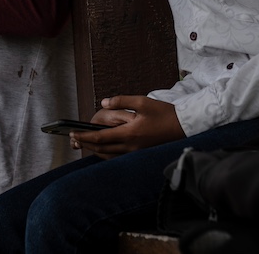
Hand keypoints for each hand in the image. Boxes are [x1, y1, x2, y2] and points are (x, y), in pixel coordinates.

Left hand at [69, 96, 184, 159]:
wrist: (184, 126)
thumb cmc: (165, 113)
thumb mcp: (143, 102)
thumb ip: (121, 101)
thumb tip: (103, 102)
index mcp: (130, 133)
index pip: (100, 138)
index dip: (85, 136)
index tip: (73, 133)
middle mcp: (131, 146)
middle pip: (101, 149)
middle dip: (86, 144)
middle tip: (74, 138)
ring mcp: (135, 152)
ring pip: (108, 155)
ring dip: (94, 150)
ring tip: (85, 142)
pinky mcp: (140, 153)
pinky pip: (117, 157)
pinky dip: (106, 153)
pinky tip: (103, 147)